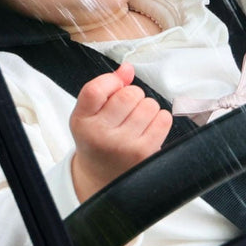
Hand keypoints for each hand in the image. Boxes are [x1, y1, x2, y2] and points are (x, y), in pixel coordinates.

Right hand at [69, 63, 172, 200]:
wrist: (102, 177)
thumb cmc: (97, 139)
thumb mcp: (90, 113)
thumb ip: (105, 87)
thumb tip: (128, 68)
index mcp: (82, 121)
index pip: (96, 89)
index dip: (111, 82)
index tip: (114, 88)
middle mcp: (100, 135)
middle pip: (129, 94)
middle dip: (132, 96)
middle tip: (126, 110)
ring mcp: (123, 146)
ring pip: (149, 104)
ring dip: (146, 108)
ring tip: (135, 121)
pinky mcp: (144, 153)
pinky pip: (163, 119)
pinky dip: (159, 119)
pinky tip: (147, 129)